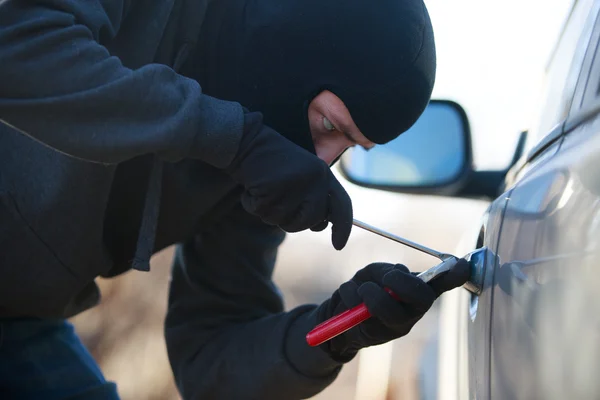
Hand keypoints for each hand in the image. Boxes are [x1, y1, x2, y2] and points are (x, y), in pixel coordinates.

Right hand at [226, 111, 352, 249]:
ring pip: (284, 221)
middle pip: (310, 221)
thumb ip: (316, 197)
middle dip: (293, 220)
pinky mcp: (271, 191)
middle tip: (279, 201)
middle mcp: (313, 181)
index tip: (338, 245)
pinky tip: (254, 187)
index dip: (343, 228)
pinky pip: (262, 213)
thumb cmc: (274, 163)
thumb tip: (322, 224)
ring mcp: (293, 187)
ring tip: (267, 189)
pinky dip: (253, 204)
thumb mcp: (304, 175)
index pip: (342, 205)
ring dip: (270, 212)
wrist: (247, 142)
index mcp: (323, 175)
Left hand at [315, 259, 469, 359]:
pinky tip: (348, 301)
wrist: (339, 315)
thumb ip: (387, 272)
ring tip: (361, 289)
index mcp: (417, 291)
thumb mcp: (374, 273)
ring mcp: (397, 325)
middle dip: (401, 283)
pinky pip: (362, 313)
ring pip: (391, 311)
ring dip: (370, 293)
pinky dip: (349, 295)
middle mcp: (413, 310)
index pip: (440, 284)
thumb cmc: (365, 288)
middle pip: (422, 298)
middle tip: (385, 277)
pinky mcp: (376, 335)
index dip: (453, 277)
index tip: (462, 265)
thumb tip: (397, 274)